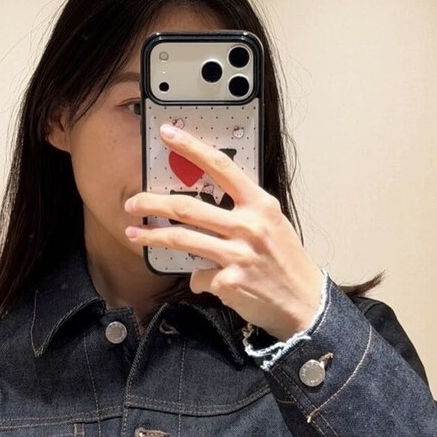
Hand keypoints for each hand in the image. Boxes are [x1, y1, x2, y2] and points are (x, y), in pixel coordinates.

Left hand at [123, 122, 324, 340]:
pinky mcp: (229, 282)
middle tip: (132, 203)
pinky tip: (208, 282)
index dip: (191, 147)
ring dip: (152, 237)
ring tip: (134, 234)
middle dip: (152, 203)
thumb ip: (243, 210)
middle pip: (187, 207)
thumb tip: (206, 201)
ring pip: (182, 239)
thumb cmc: (286, 262)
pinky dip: (198, 280)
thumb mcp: (272, 224)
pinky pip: (198, 276)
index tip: (167, 134)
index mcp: (259, 205)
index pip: (221, 166)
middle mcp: (248, 226)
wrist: (304, 302)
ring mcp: (238, 255)